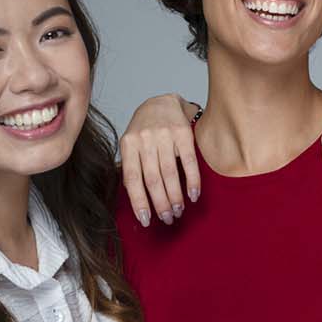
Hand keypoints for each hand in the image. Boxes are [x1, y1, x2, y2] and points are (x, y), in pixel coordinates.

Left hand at [120, 93, 202, 226]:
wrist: (162, 101)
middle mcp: (145, 139)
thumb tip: (137, 200)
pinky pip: (188, 162)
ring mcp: (165, 135)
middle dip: (160, 203)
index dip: (139, 202)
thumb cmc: (144, 129)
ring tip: (178, 211)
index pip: (133, 179)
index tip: (146, 220)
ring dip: (175, 196)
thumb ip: (132, 167)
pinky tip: (193, 195)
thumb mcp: (131, 144)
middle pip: (153, 179)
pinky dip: (192, 181)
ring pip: (170, 173)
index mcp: (128, 144)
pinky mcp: (183, 133)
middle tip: (167, 218)